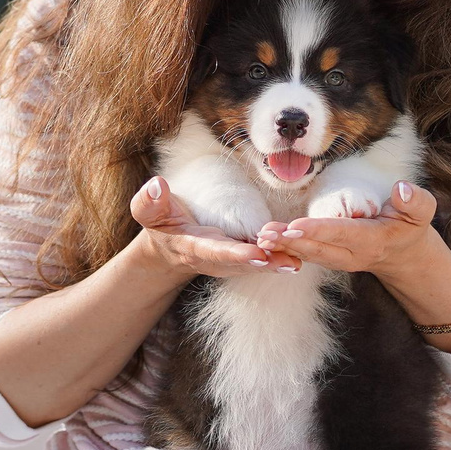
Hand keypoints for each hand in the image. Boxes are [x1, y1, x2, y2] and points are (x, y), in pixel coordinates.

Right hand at [130, 177, 301, 277]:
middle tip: (288, 262)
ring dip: (277, 263)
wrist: (168, 247)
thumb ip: (149, 202)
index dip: (235, 254)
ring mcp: (229, 263)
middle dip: (265, 263)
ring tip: (299, 261)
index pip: (215, 251)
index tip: (255, 254)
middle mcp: (214, 259)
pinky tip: (301, 256)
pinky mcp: (241, 259)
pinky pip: (262, 259)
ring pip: (255, 264)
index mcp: (193, 247)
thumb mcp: (149, 212)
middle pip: (242, 263)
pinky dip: (279, 258)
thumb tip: (156, 185)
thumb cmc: (161, 223)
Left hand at [257, 181, 442, 277]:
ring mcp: (339, 260)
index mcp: (374, 240)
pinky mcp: (329, 259)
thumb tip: (401, 189)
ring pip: (308, 255)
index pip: (342, 234)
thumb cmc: (410, 226)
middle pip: (319, 249)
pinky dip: (285, 252)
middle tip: (266, 234)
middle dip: (291, 243)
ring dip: (284, 248)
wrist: (405, 255)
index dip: (319, 230)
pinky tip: (265, 243)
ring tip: (260, 238)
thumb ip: (415, 201)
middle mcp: (353, 254)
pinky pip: (305, 256)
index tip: (296, 226)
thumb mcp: (422, 212)